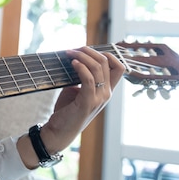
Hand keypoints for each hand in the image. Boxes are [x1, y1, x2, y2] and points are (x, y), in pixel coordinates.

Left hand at [18, 46, 124, 167]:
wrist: (59, 131)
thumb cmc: (67, 110)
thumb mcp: (76, 90)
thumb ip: (81, 77)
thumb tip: (75, 59)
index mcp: (106, 90)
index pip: (119, 67)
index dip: (107, 54)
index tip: (88, 49)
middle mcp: (106, 94)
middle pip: (107, 63)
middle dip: (90, 51)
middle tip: (74, 49)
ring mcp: (99, 99)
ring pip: (98, 68)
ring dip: (83, 56)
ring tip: (69, 53)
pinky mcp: (87, 102)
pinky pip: (89, 80)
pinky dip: (81, 68)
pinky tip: (72, 63)